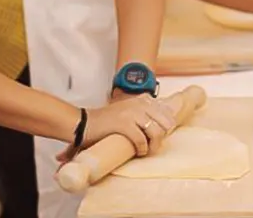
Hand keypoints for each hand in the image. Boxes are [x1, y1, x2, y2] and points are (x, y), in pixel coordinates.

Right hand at [63, 94, 177, 161]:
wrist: (84, 124)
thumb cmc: (107, 122)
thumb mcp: (129, 111)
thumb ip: (145, 114)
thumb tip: (164, 127)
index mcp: (143, 99)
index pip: (168, 113)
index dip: (166, 128)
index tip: (158, 136)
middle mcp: (140, 104)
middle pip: (166, 123)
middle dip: (162, 137)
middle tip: (152, 145)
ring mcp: (132, 113)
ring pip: (157, 132)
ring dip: (153, 145)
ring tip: (146, 150)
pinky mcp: (124, 124)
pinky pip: (141, 140)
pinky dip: (142, 149)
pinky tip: (138, 152)